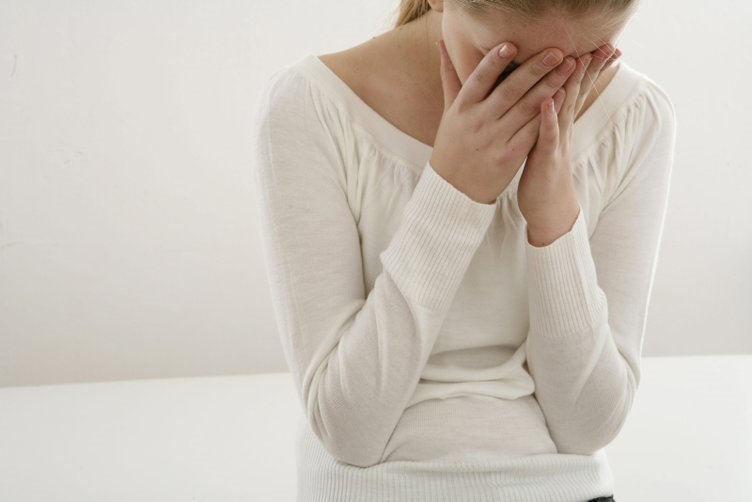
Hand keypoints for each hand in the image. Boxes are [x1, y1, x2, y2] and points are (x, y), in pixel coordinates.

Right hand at [430, 40, 578, 204]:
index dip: (494, 61)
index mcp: (463, 107)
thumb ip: (451, 77)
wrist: (454, 188)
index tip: (512, 44)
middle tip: (556, 51)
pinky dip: (548, 114)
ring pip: (526, 108)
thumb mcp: (449, 112)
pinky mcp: (509, 156)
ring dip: (550, 86)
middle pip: (510, 90)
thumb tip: (443, 44)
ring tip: (568, 67)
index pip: (479, 78)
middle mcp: (478, 121)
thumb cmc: (452, 145)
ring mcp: (494, 139)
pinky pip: (532, 132)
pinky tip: (564, 98)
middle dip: (535, 69)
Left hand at [518, 44, 620, 246]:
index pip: (577, 89)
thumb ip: (552, 120)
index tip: (599, 43)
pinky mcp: (546, 159)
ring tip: (576, 59)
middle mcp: (562, 131)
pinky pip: (547, 136)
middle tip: (603, 44)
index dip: (588, 67)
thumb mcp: (548, 143)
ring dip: (571, 85)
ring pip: (565, 110)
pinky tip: (547, 101)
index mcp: (560, 124)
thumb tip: (552, 98)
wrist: (548, 212)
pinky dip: (548, 118)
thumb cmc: (543, 176)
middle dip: (589, 68)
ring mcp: (556, 144)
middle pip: (577, 93)